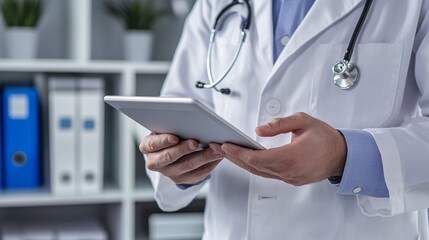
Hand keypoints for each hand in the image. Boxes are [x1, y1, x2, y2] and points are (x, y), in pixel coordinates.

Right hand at [139, 132, 223, 184]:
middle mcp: (155, 162)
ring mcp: (169, 173)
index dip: (164, 141)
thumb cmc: (169, 133)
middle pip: (170, 156)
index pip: (153, 144)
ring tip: (214, 148)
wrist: (172, 151)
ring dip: (203, 156)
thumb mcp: (165, 128)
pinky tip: (218, 156)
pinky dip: (210, 163)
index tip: (175, 137)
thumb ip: (171, 125)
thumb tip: (185, 120)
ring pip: (187, 166)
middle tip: (196, 142)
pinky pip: (198, 173)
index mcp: (148, 147)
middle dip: (184, 149)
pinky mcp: (182, 180)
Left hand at [213, 112, 346, 185]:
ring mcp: (290, 178)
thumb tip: (259, 131)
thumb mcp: (303, 121)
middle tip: (218, 148)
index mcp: (291, 156)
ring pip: (260, 172)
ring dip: (242, 163)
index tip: (225, 146)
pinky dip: (255, 167)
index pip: (257, 157)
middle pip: (254, 167)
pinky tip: (247, 160)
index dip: (239, 152)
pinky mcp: (292, 180)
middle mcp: (288, 171)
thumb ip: (279, 125)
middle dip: (234, 157)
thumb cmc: (326, 137)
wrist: (343, 155)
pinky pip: (269, 175)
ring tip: (228, 153)